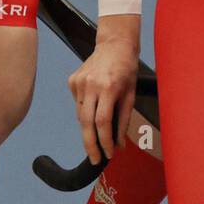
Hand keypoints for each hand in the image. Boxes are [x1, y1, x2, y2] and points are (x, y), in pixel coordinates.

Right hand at [67, 23, 138, 164]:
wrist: (115, 44)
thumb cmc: (127, 69)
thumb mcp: (131, 94)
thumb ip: (124, 120)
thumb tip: (119, 144)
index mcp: (108, 87)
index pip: (102, 122)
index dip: (104, 141)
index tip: (107, 154)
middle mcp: (91, 85)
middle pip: (86, 123)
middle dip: (90, 144)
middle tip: (94, 159)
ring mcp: (79, 82)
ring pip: (80, 115)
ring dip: (88, 128)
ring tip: (97, 133)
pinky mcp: (72, 80)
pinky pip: (77, 103)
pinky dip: (85, 111)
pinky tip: (94, 105)